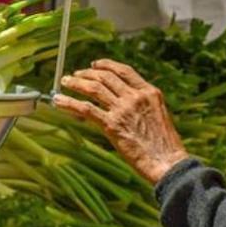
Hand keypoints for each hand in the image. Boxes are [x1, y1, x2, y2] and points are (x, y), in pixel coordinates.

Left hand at [54, 60, 188, 184]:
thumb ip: (141, 104)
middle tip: (75, 75)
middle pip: (105, 77)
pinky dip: (69, 103)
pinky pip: (85, 109)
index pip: (124, 71)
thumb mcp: (158, 115)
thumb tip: (120, 100)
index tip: (94, 64)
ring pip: (94, 88)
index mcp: (149, 92)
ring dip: (76, 83)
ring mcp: (123, 110)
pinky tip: (59, 101)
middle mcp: (135, 97)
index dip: (106, 65)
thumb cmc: (164, 145)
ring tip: (64, 82)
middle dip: (87, 73)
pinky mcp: (112, 125)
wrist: (166, 162)